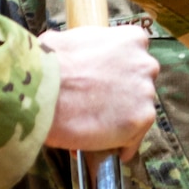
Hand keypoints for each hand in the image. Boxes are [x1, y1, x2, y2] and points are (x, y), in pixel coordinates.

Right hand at [41, 26, 157, 158]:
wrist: (42, 90)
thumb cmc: (48, 64)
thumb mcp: (68, 41)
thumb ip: (86, 49)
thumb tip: (75, 59)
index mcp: (132, 39)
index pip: (134, 57)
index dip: (117, 72)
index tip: (104, 83)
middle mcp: (145, 64)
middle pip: (139, 83)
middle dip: (123, 94)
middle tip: (99, 105)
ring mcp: (146, 92)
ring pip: (138, 110)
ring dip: (121, 119)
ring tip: (97, 130)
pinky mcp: (141, 119)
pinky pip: (135, 137)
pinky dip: (123, 144)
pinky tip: (108, 148)